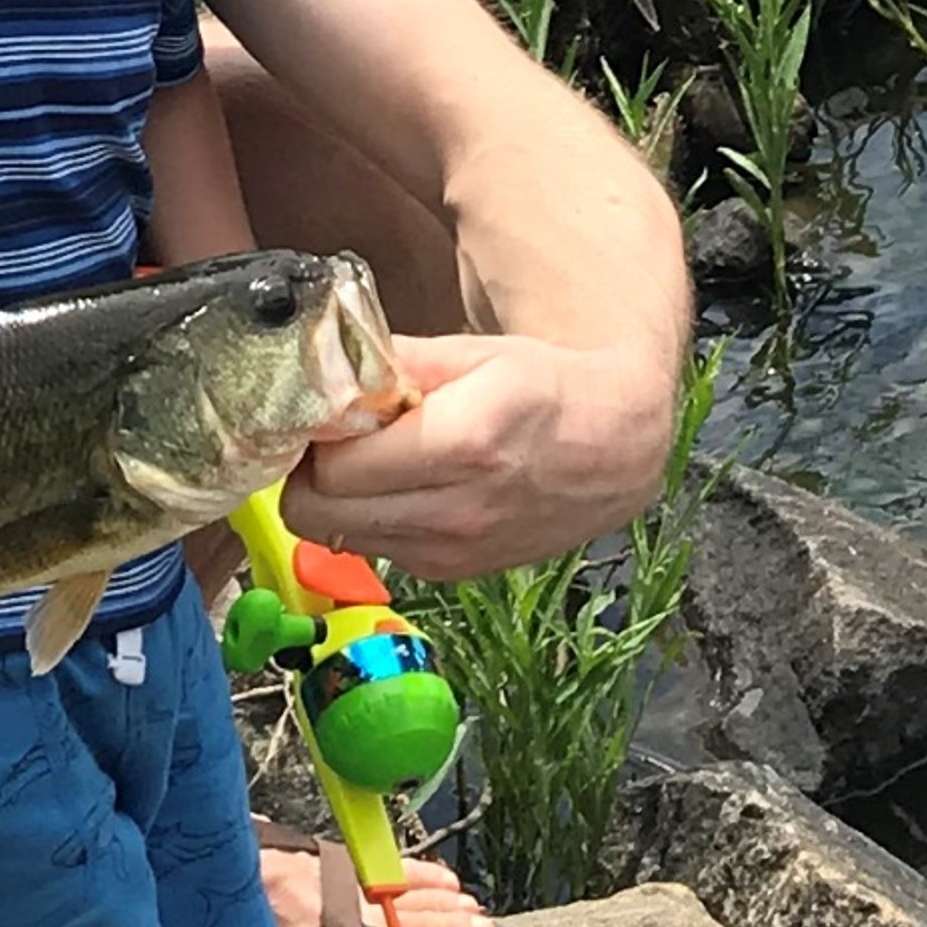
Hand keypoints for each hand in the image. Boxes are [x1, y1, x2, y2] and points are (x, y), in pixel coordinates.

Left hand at [280, 330, 678, 581]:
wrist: (618, 448)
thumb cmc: (543, 388)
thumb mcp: (470, 353)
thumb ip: (388, 361)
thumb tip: (320, 365)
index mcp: (461, 443)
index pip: (330, 464)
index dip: (311, 437)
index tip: (318, 415)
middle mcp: (455, 510)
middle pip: (316, 512)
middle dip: (308, 473)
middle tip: (327, 441)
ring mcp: (452, 551)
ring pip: (336, 536)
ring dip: (335, 501)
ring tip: (367, 461)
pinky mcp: (452, 573)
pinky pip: (374, 549)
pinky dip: (369, 520)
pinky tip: (401, 488)